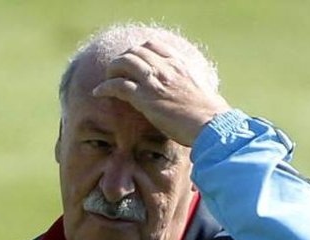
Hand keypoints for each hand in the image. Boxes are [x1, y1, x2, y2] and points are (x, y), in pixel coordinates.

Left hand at [91, 40, 231, 146]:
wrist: (210, 124)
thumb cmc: (209, 115)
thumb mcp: (202, 92)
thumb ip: (190, 87)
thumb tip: (192, 95)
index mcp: (179, 64)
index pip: (152, 45)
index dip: (138, 51)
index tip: (133, 61)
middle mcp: (165, 68)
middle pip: (134, 51)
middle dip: (122, 59)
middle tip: (116, 71)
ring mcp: (154, 81)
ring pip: (123, 62)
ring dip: (111, 69)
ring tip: (107, 79)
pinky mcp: (145, 98)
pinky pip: (117, 85)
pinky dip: (105, 87)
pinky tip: (99, 92)